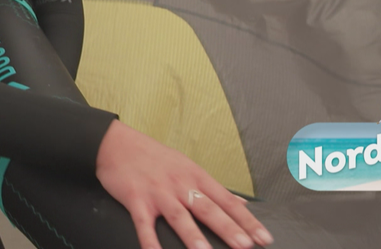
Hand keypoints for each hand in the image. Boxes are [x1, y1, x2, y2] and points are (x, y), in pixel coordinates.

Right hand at [96, 120, 272, 248]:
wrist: (116, 143)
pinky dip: (150, 242)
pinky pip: (144, 225)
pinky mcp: (136, 200)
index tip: (264, 237)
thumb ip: (213, 188)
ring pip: (179, 216)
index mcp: (195, 176)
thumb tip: (241, 203)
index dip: (246, 220)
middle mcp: (180, 184)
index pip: (226, 200)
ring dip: (193, 236)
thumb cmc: (153, 156)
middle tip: (245, 246)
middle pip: (208, 208)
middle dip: (228, 228)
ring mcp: (158, 193)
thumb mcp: (187, 166)